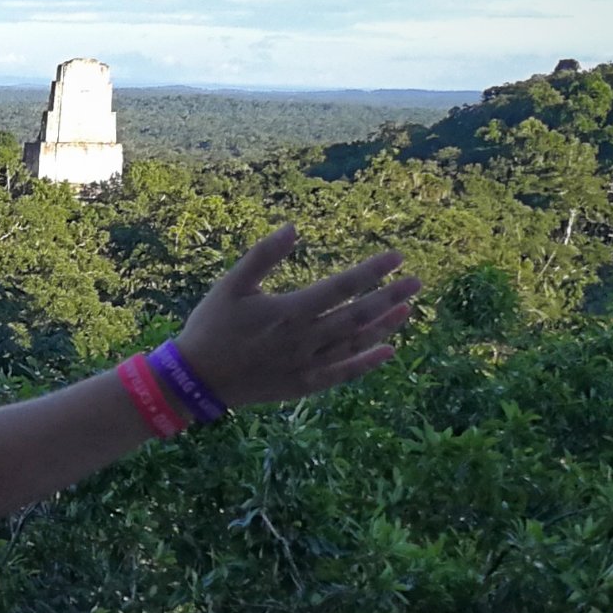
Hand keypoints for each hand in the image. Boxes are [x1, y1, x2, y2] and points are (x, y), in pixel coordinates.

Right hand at [172, 226, 418, 410]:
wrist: (195, 379)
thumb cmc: (211, 326)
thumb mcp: (231, 285)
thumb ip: (262, 256)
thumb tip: (293, 227)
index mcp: (289, 311)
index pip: (342, 286)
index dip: (372, 271)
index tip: (396, 257)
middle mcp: (305, 338)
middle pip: (358, 314)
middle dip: (390, 296)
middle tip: (417, 281)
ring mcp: (306, 364)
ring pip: (355, 343)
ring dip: (384, 325)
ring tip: (407, 308)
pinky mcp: (303, 385)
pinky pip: (343, 374)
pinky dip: (367, 362)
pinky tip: (388, 351)